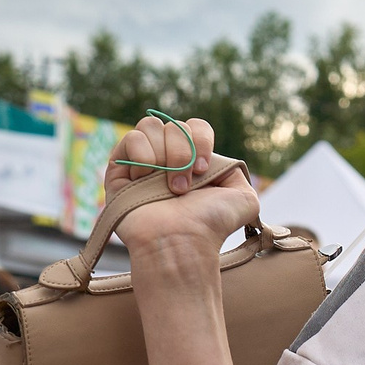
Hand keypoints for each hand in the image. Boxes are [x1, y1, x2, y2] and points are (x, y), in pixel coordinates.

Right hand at [104, 115, 260, 258]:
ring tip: (167, 186)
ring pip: (151, 125)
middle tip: (185, 186)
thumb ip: (238, 173)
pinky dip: (143, 155)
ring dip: (165, 156)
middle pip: (174, 125)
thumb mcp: (244, 198)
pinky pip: (131, 138)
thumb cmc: (212, 223)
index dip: (201, 141)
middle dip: (184, 154)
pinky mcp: (119, 168)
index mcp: (194, 160)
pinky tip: (145, 179)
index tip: (204, 170)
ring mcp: (143, 162)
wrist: (183, 240)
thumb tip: (222, 162)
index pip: (196, 126)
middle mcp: (167, 159)